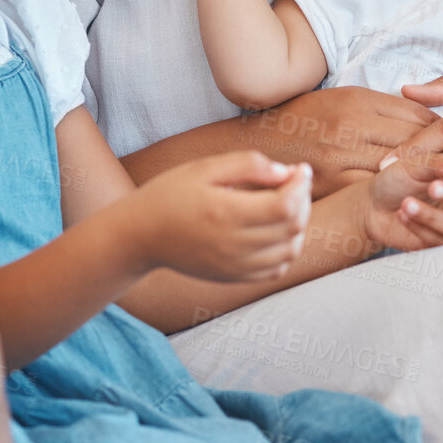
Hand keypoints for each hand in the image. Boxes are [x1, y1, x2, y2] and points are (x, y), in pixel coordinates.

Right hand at [129, 151, 311, 281]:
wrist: (140, 236)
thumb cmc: (171, 194)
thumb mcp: (204, 168)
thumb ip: (248, 165)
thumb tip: (286, 173)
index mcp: (225, 213)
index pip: (285, 206)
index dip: (301, 185)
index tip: (300, 169)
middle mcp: (233, 245)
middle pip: (292, 228)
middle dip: (303, 200)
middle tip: (294, 182)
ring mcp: (234, 266)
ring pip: (289, 251)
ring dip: (299, 226)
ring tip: (287, 205)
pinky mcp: (233, 277)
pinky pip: (275, 270)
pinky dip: (287, 249)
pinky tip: (276, 230)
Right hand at [246, 86, 438, 196]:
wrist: (262, 141)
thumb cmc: (307, 116)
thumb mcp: (344, 98)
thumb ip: (382, 107)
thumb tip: (424, 116)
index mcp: (357, 101)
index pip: (413, 115)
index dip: (441, 129)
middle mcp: (351, 127)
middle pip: (411, 141)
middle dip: (441, 153)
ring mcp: (341, 156)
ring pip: (397, 167)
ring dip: (425, 177)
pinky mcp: (334, 181)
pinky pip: (374, 188)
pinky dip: (396, 193)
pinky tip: (413, 198)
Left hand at [363, 156, 442, 251]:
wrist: (372, 204)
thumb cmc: (396, 178)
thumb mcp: (413, 163)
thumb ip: (438, 163)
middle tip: (433, 187)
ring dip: (433, 215)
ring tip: (406, 203)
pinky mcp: (440, 242)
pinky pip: (440, 241)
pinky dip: (419, 225)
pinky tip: (402, 214)